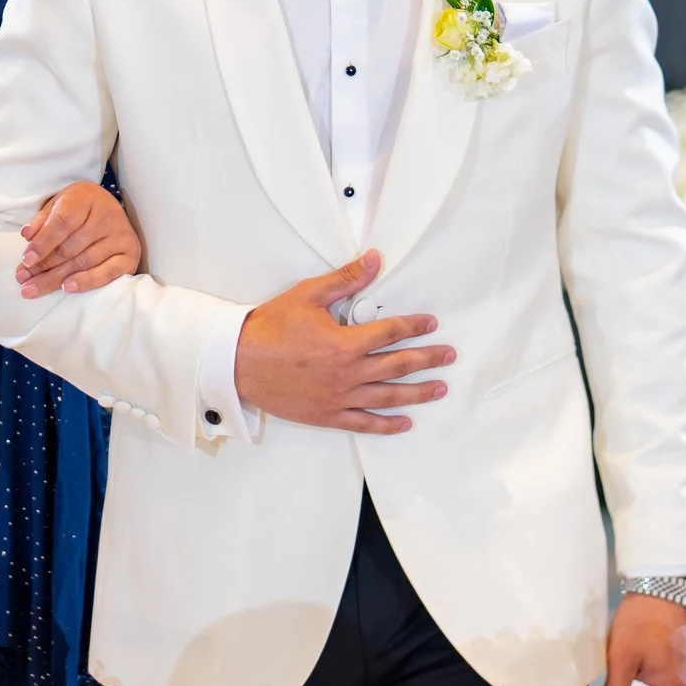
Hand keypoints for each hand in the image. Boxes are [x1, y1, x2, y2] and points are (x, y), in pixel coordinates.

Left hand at [17, 182, 144, 296]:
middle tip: (24, 279)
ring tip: (34, 288)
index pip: (62, 223)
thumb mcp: (58, 205)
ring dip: (56, 278)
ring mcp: (121, 235)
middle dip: (44, 266)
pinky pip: (108, 273)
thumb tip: (27, 236)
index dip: (43, 243)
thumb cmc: (78, 208)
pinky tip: (67, 288)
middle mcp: (107, 215)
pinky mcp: (131, 253)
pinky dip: (87, 282)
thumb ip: (42, 220)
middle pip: (70, 247)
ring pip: (84, 262)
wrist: (110, 208)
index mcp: (86, 197)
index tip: (26, 260)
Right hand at [232, 253, 453, 433]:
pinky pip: (364, 423)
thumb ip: (345, 280)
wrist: (237, 361)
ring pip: (388, 396)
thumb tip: (374, 261)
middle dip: (428, 359)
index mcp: (345, 343)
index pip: (391, 332)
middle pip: (398, 365)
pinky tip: (404, 423)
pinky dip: (387, 425)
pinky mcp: (326, 415)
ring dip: (418, 392)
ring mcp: (339, 398)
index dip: (414, 326)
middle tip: (448, 356)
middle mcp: (347, 373)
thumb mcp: (308, 295)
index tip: (430, 324)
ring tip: (440, 388)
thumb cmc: (269, 328)